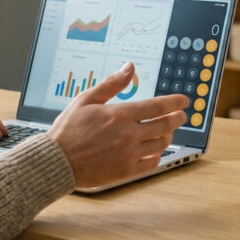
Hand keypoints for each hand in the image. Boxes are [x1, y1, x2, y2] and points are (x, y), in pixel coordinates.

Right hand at [48, 62, 188, 189]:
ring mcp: (129, 155)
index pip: (158, 107)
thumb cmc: (68, 130)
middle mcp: (128, 135)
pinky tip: (154, 150)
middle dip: (178, 118)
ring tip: (166, 130)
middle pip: (165, 125)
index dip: (175, 102)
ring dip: (168, 135)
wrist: (57, 162)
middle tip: (181, 115)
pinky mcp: (126, 171)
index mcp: (120, 115)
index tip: (183, 101)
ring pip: (161, 144)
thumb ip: (111, 84)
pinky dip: (157, 155)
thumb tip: (129, 67)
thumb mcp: (86, 100)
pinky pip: (151, 163)